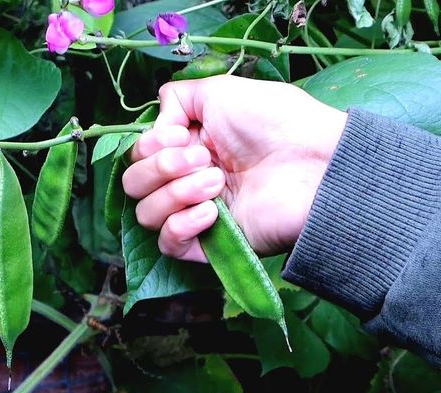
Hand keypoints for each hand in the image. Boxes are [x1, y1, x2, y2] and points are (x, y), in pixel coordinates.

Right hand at [122, 75, 347, 261]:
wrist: (315, 163)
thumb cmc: (276, 123)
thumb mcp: (221, 91)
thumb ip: (178, 98)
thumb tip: (159, 126)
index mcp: (187, 147)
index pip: (137, 156)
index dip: (150, 146)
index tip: (182, 135)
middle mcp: (186, 180)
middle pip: (133, 184)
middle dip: (162, 167)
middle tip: (207, 160)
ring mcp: (196, 213)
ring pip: (145, 214)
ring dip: (176, 193)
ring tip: (217, 182)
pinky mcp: (210, 244)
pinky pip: (168, 244)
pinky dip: (181, 225)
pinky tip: (212, 211)